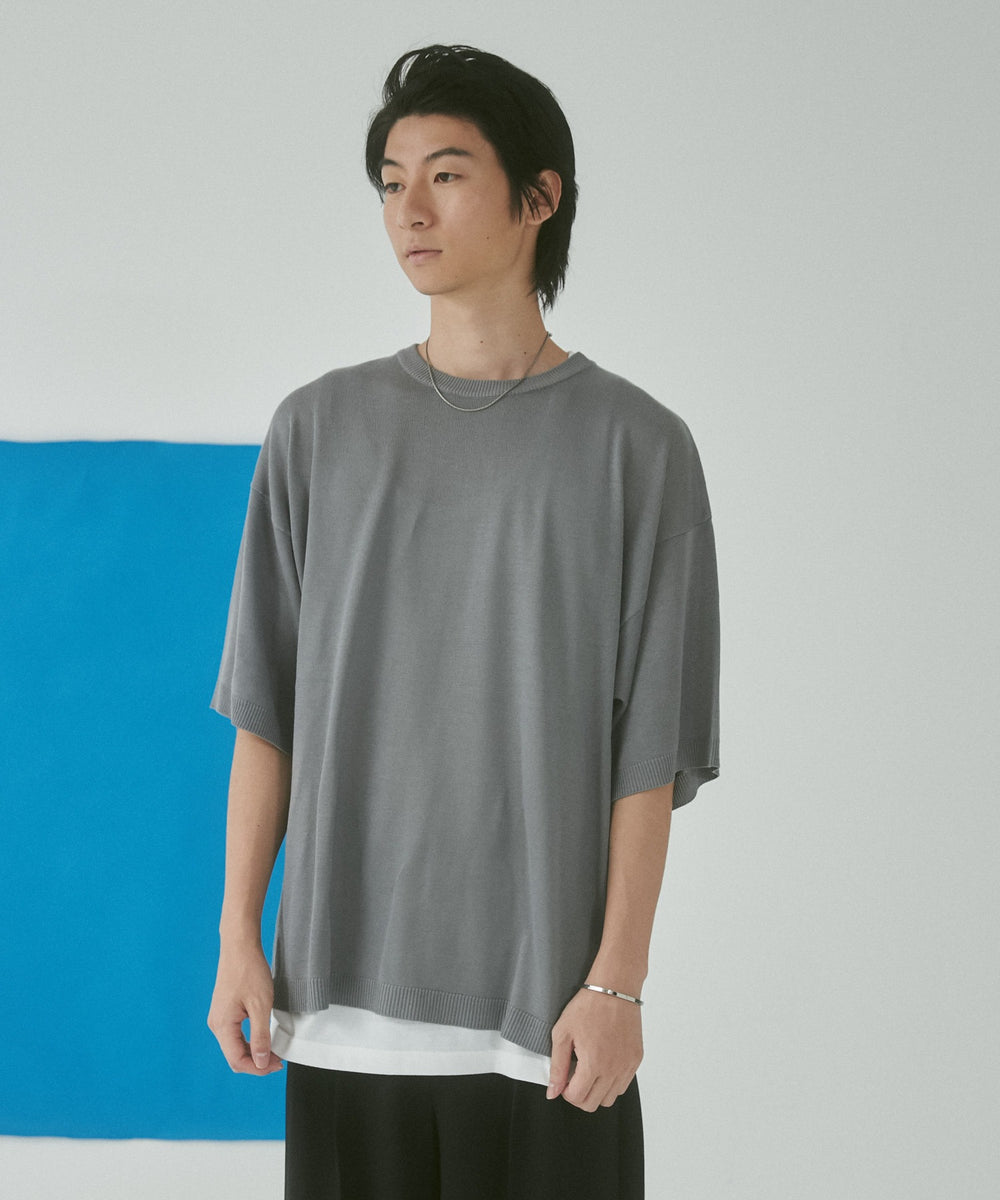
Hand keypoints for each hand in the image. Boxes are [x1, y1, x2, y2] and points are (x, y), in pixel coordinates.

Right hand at [207, 942, 283, 1074]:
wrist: (240, 945)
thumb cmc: (249, 971)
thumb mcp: (260, 1006)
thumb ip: (260, 1037)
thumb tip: (262, 1062)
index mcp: (222, 1026)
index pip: (237, 1061)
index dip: (258, 1068)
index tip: (278, 1064)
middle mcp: (216, 1024)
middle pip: (234, 1056)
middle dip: (257, 1062)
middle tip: (279, 1058)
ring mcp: (220, 1017)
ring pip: (235, 1046)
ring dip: (254, 1051)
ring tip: (274, 1048)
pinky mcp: (225, 1010)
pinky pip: (235, 1034)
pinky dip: (250, 1040)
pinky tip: (263, 1037)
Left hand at [546, 986, 641, 1110]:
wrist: (615, 989)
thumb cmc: (588, 1006)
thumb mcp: (563, 1033)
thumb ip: (557, 1066)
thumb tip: (553, 1092)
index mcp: (593, 1064)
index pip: (576, 1098)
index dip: (565, 1092)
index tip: (564, 1079)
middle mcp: (613, 1069)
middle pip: (592, 1104)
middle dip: (579, 1095)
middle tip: (574, 1076)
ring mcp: (627, 1066)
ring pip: (609, 1099)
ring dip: (596, 1091)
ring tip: (589, 1070)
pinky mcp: (636, 1060)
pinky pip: (623, 1085)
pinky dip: (611, 1082)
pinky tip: (603, 1064)